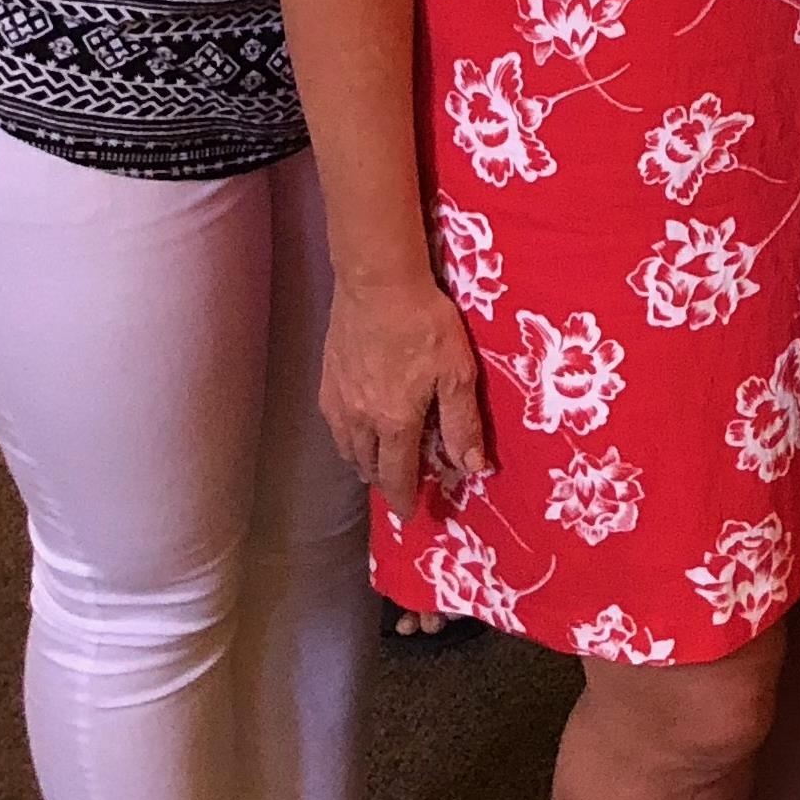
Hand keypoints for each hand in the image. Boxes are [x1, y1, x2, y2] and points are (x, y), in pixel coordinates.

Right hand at [320, 272, 487, 527]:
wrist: (377, 283)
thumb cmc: (424, 325)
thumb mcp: (457, 373)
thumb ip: (462, 424)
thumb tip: (472, 468)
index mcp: (394, 423)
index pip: (397, 475)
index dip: (405, 498)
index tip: (410, 515)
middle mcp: (360, 420)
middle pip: (369, 466)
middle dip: (385, 482)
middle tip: (399, 487)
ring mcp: (338, 401)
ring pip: (347, 449)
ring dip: (364, 463)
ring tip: (379, 465)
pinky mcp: (327, 380)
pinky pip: (335, 426)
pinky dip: (348, 439)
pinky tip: (357, 430)